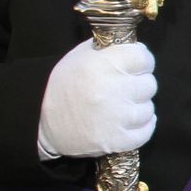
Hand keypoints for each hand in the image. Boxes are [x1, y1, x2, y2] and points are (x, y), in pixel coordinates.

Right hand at [37, 40, 155, 158]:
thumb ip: (110, 50)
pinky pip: (146, 131)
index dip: (141, 61)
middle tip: (123, 89)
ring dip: (138, 107)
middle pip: (149, 84)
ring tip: (120, 107)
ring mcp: (116, 117)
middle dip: (138, 85)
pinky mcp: (118, 140)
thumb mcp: (81, 57)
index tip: (135, 66)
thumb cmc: (65, 86)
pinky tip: (126, 122)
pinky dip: (140, 127)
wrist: (41, 122)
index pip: (143, 57)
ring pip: (149, 108)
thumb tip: (137, 49)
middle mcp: (111, 89)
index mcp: (101, 64)